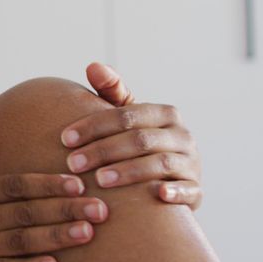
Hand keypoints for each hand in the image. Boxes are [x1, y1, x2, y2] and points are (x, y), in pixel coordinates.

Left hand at [63, 62, 202, 209]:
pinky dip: (175, 192)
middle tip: (73, 163)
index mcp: (165, 114)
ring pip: (160, 164)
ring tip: (99, 180)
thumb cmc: (138, 142)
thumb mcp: (126, 116)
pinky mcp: (197, 190)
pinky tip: (156, 195)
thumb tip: (93, 65)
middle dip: (103, 150)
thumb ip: (111, 91)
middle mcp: (182, 136)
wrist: (169, 177)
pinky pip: (189, 190)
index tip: (65, 138)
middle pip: (140, 139)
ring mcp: (192, 163)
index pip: (126, 115)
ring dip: (129, 172)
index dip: (94, 125)